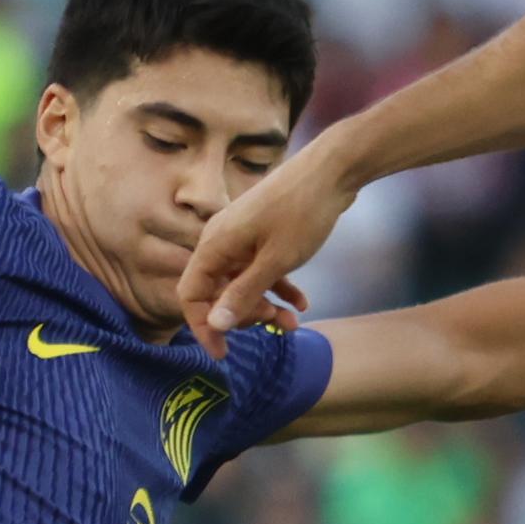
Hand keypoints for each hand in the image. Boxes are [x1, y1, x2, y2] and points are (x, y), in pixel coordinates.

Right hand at [171, 136, 362, 345]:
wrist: (332, 171)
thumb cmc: (302, 213)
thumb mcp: (275, 261)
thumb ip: (244, 293)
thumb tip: (215, 324)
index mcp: (215, 245)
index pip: (192, 294)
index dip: (203, 325)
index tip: (223, 352)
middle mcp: (223, 240)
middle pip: (218, 291)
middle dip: (244, 314)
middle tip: (275, 325)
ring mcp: (244, 237)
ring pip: (244, 282)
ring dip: (266, 305)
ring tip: (294, 323)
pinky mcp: (264, 234)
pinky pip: (262, 268)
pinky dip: (278, 286)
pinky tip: (302, 302)